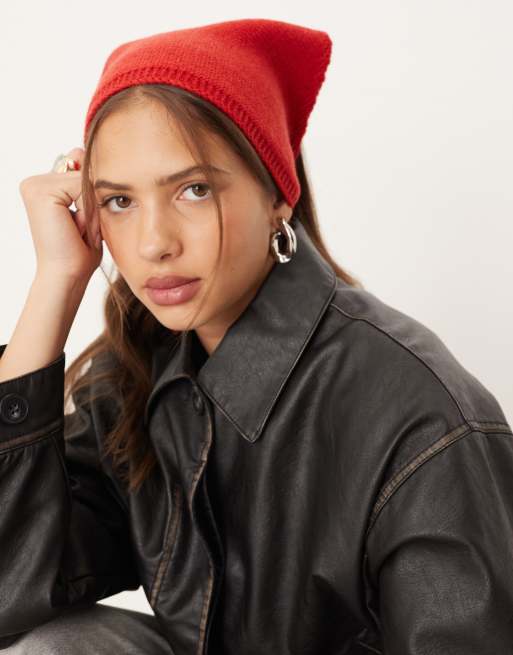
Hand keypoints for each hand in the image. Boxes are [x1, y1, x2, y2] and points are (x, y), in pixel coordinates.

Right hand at [18, 146, 102, 281]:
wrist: (68, 274)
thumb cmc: (80, 250)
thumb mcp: (88, 211)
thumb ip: (84, 181)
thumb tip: (78, 149)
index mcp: (44, 186)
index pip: (82, 172)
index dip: (92, 198)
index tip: (80, 224)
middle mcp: (34, 182)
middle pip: (84, 172)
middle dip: (91, 201)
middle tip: (79, 229)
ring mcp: (34, 184)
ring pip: (84, 180)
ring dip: (90, 207)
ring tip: (77, 229)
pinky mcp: (39, 190)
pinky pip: (81, 186)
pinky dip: (87, 208)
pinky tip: (73, 226)